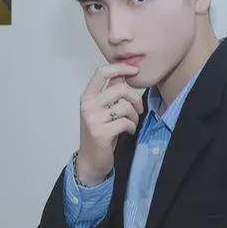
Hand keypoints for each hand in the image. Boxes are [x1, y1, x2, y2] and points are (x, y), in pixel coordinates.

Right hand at [76, 62, 143, 183]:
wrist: (91, 160)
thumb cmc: (100, 133)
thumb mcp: (102, 110)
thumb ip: (110, 93)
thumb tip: (125, 73)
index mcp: (87, 97)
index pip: (102, 72)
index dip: (120, 67)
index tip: (135, 70)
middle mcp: (88, 106)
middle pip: (120, 89)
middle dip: (136, 98)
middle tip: (139, 109)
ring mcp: (93, 119)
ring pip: (125, 106)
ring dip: (135, 116)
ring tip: (131, 123)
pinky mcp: (101, 133)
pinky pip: (126, 122)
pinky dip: (132, 127)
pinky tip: (128, 131)